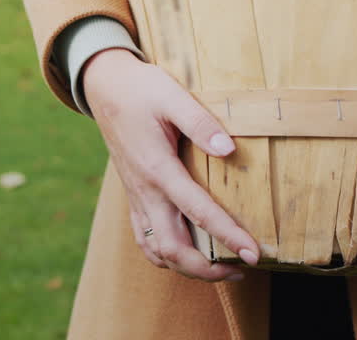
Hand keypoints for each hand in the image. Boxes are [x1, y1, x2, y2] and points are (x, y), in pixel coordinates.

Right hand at [82, 48, 260, 281]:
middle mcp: (145, 191)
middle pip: (173, 249)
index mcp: (157, 168)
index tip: (253, 253)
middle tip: (242, 269)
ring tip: (221, 268)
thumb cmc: (140, 90)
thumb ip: (200, 123)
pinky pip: (146, 240)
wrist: (104, 87)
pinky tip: (188, 255)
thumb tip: (229, 149)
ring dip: (188, 268)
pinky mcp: (134, 197)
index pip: (197, 211)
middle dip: (207, 269)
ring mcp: (137, 197)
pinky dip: (167, 257)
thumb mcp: (171, 95)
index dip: (227, 235)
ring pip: (157, 251)